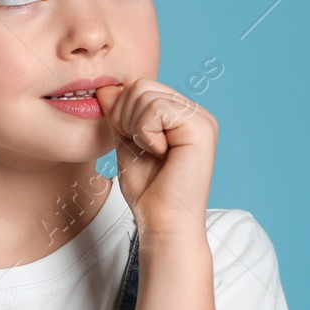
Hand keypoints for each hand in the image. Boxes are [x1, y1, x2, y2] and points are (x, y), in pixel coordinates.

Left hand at [94, 78, 215, 236]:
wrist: (163, 223)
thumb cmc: (148, 192)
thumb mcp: (126, 144)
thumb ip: (119, 115)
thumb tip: (107, 87)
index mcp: (182, 115)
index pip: (140, 87)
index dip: (122, 113)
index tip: (134, 144)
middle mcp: (196, 113)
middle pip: (141, 85)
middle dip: (126, 117)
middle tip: (142, 149)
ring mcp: (201, 118)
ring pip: (145, 93)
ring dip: (135, 127)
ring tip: (152, 153)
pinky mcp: (201, 127)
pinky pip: (156, 109)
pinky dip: (146, 133)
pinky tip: (161, 154)